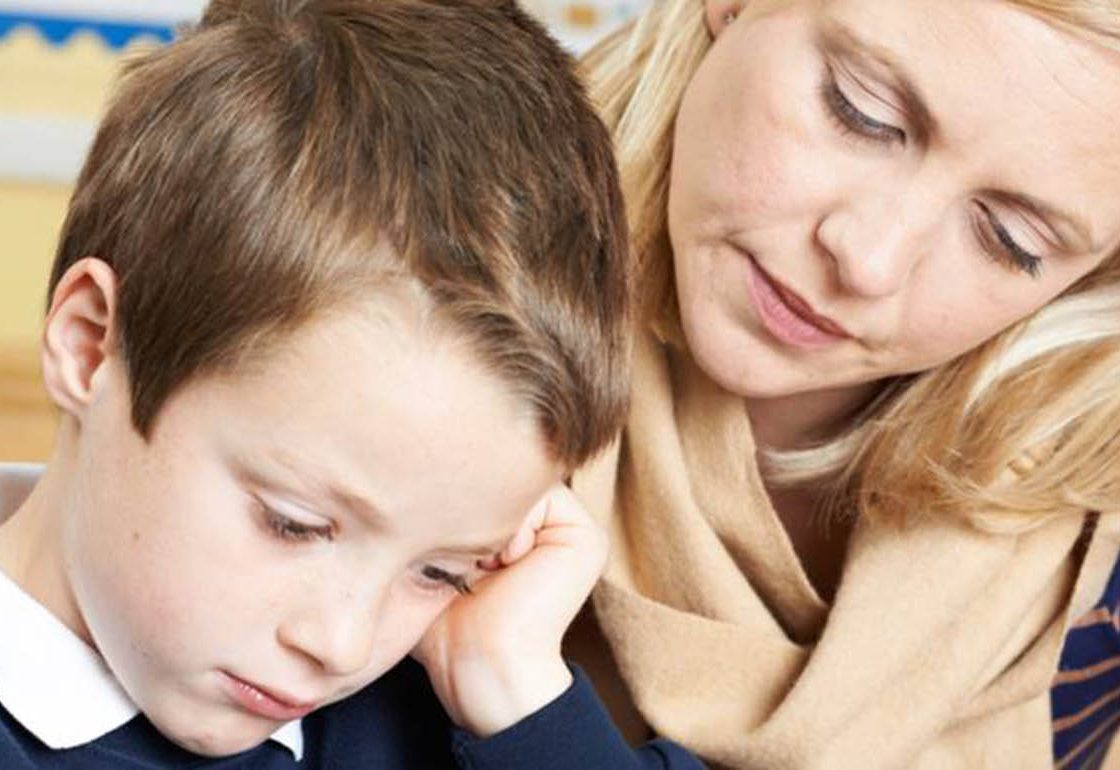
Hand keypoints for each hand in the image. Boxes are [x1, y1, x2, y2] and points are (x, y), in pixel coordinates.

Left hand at [413, 483, 607, 736]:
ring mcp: (574, 528)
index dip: (460, 500)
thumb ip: (444, 506)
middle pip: (506, 475)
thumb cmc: (446, 621)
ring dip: (495, 517)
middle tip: (467, 555)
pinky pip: (544, 495)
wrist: (479, 664)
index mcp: (523, 527)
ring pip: (523, 481)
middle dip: (477, 504)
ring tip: (486, 562)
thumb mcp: (438, 550)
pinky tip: (506, 562)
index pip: (488, 478)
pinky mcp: (586, 537)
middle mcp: (553, 524)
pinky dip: (515, 524)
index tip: (448, 547)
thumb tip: (426, 463)